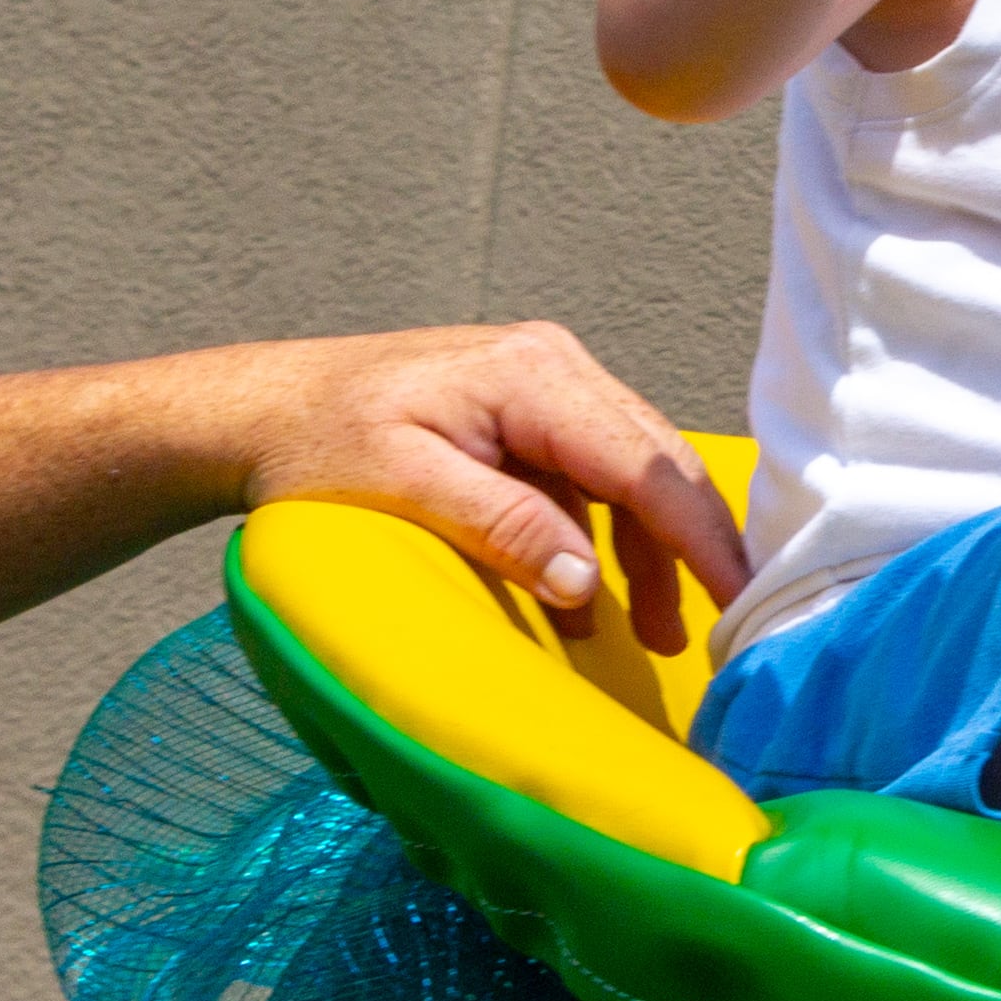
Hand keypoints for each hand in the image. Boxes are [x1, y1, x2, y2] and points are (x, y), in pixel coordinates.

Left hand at [238, 325, 749, 647]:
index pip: (645, 463)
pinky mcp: (533, 411)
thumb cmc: (314, 444)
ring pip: (637, 472)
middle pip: (658, 462)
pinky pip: (597, 477)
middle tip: (725, 628)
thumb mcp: (401, 487)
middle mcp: (556, 365)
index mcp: (533, 375)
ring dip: (654, 553)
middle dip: (694, 549)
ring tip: (658, 634)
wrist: (261, 408)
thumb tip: (586, 582)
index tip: (739, 600)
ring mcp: (548, 384)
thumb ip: (499, 527)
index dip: (700, 536)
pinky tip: (595, 599)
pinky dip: (609, 537)